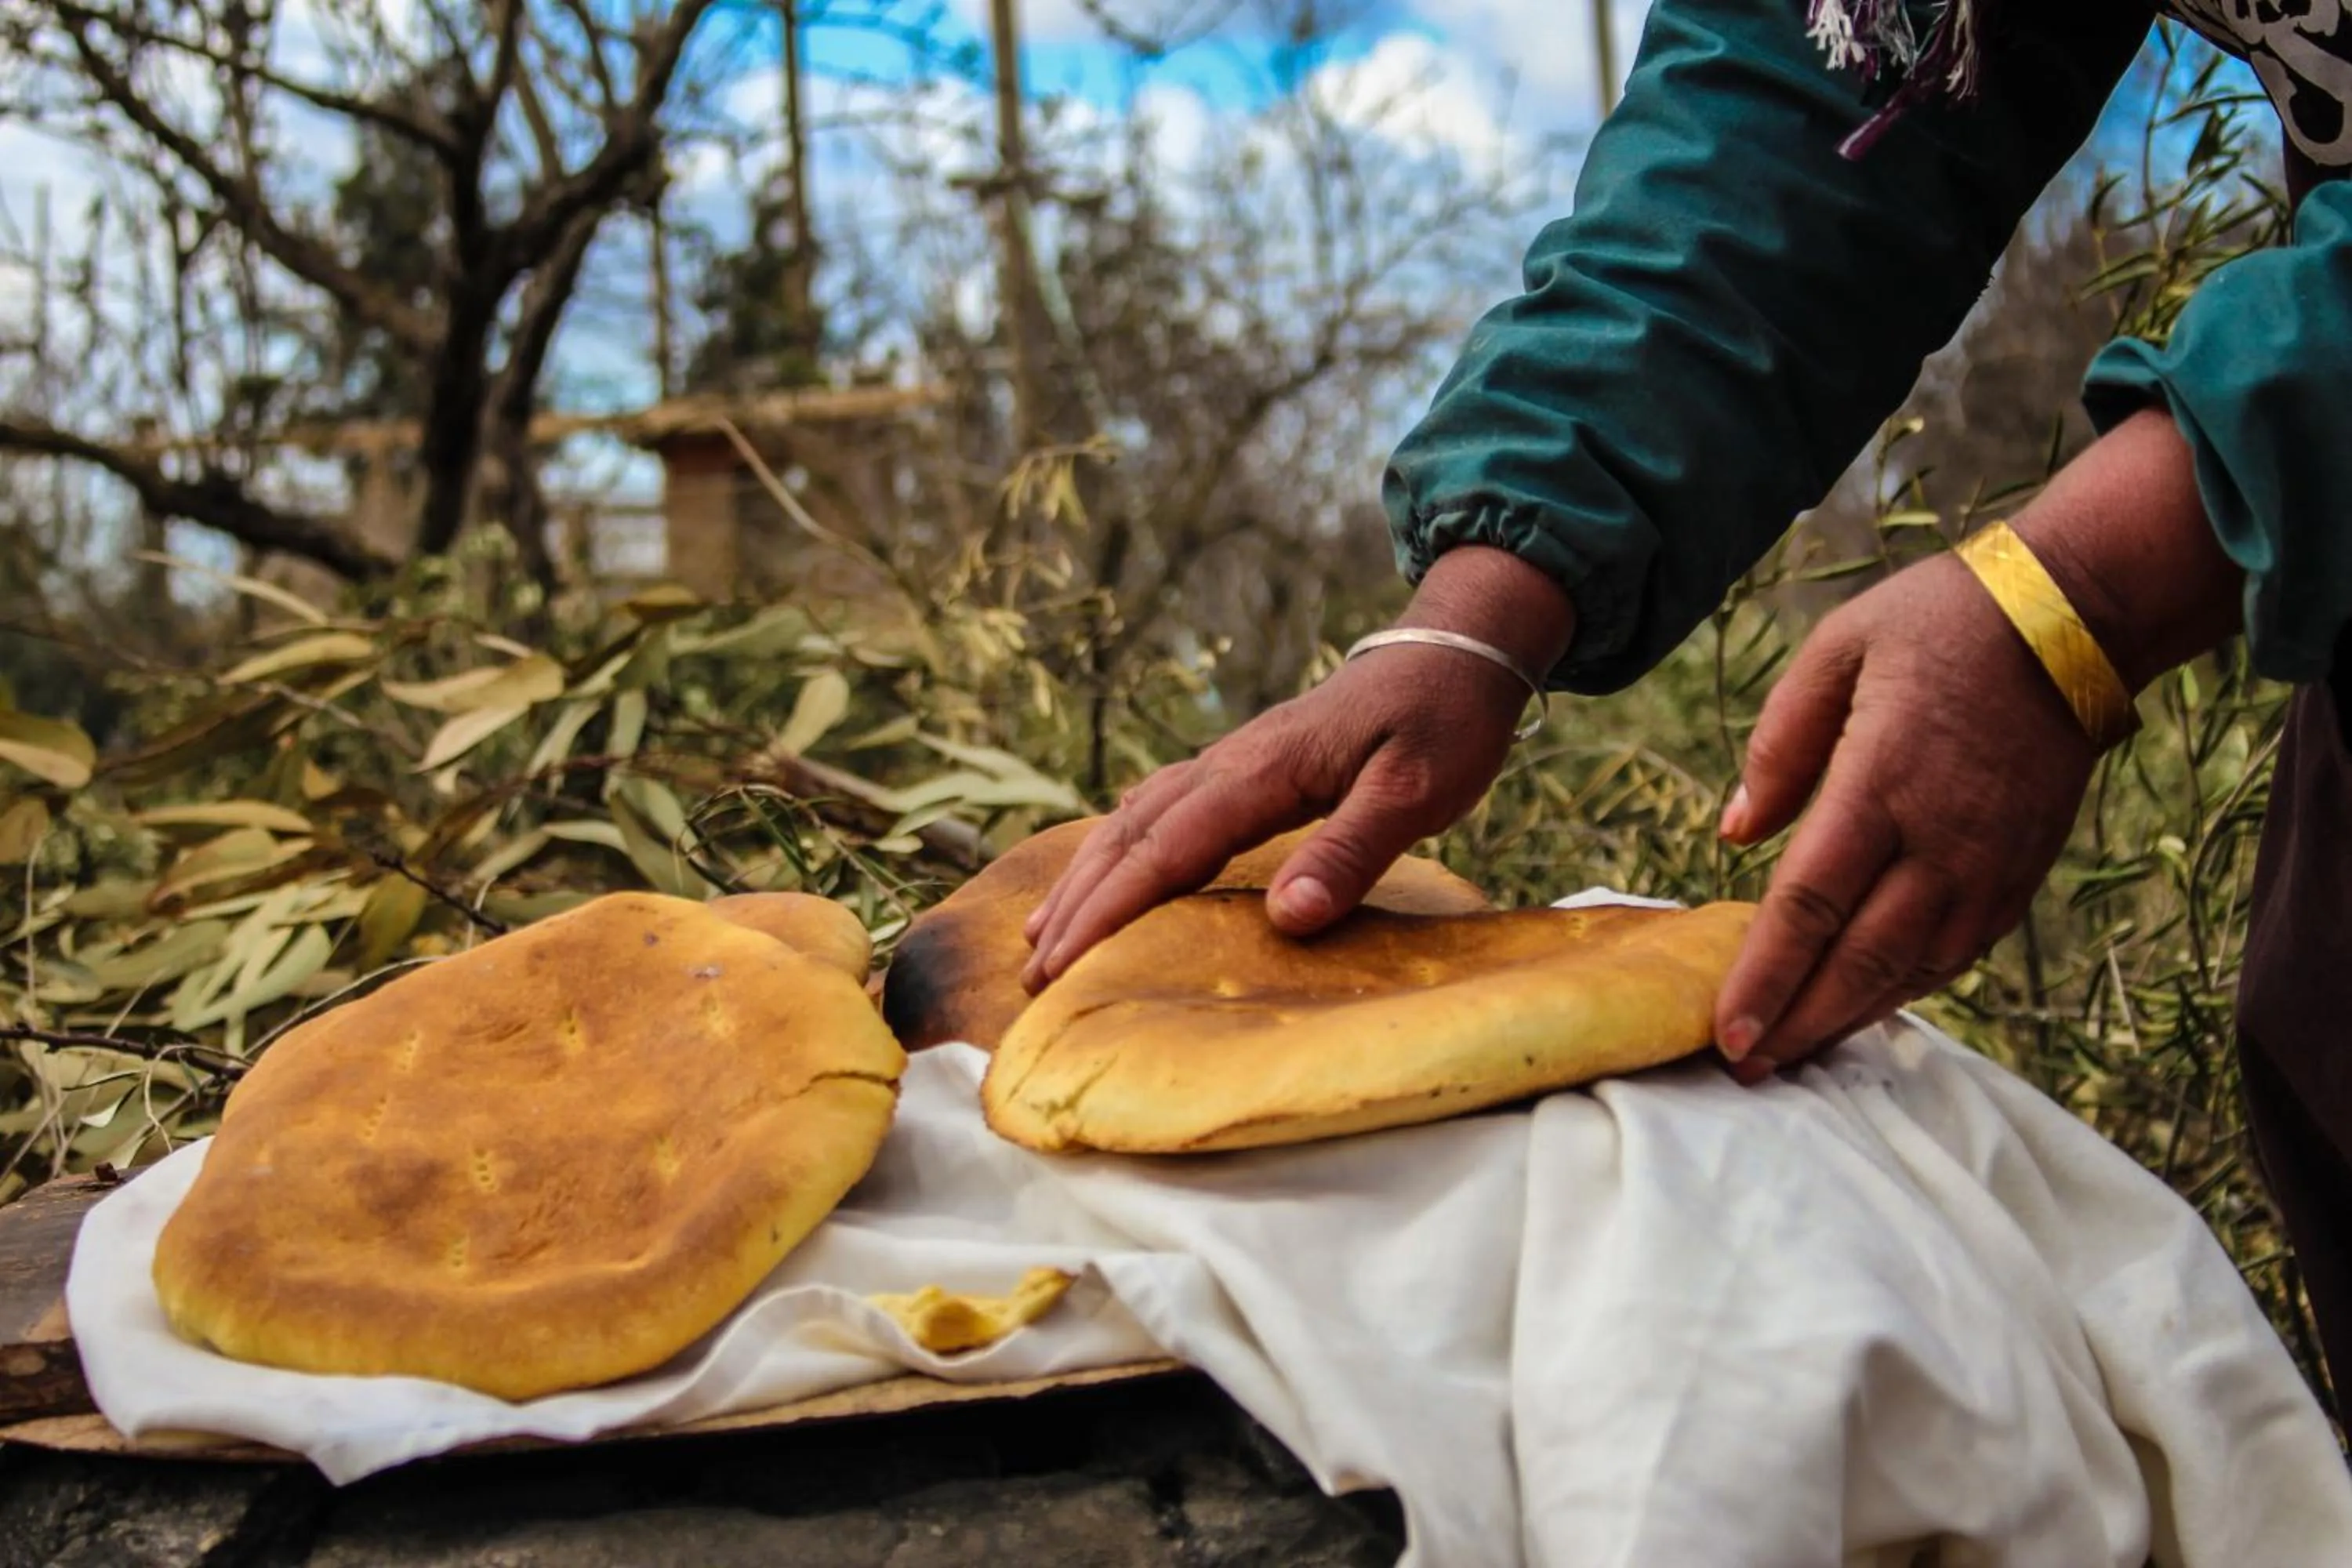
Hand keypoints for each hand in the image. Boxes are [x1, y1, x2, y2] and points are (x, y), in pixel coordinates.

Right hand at [1020, 546, 1575, 992]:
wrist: (1456, 647)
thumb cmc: (1444, 719)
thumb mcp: (1416, 790)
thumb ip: (1350, 850)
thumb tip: (1284, 918)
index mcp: (1261, 773)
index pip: (1165, 851)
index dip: (1109, 911)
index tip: (1064, 964)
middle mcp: (1229, 764)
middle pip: (1130, 837)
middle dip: (1077, 906)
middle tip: (1032, 974)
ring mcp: (1232, 762)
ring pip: (1134, 820)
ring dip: (1085, 877)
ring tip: (1039, 933)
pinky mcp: (1247, 768)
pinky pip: (1159, 809)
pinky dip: (1118, 848)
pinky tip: (1103, 872)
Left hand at [1714, 407, 2240, 1081]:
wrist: (2069, 621)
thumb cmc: (1937, 626)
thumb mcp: (1837, 651)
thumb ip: (1779, 746)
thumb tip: (1735, 833)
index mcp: (1882, 783)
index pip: (1811, 904)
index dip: (1768, 977)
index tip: (1727, 1030)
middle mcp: (1941, 840)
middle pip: (1861, 959)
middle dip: (1799, 1024)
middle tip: (1743, 1070)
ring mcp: (1987, 864)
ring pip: (1912, 969)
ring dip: (1849, 1019)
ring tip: (1790, 1054)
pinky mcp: (2019, 874)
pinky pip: (1955, 952)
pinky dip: (1905, 989)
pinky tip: (1862, 1006)